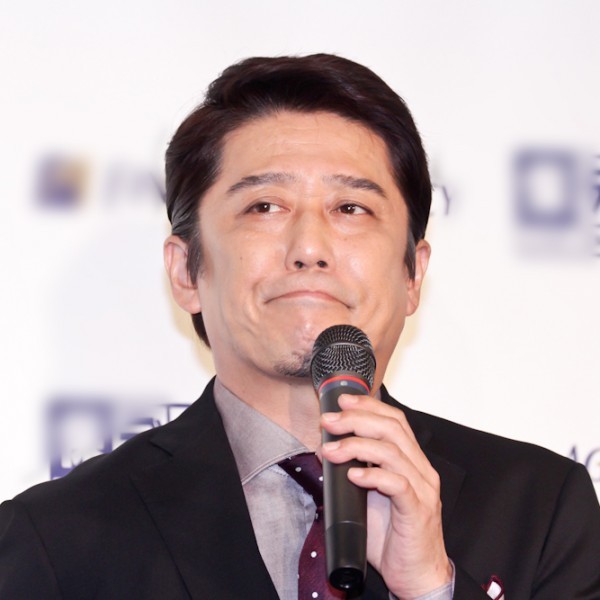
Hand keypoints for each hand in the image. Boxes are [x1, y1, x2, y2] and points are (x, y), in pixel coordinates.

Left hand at [320, 393, 451, 598]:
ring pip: (392, 452)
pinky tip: (353, 475)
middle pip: (392, 429)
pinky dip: (373, 475)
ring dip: (356, 446)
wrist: (415, 576)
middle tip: (329, 422)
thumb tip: (326, 448)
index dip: (368, 406)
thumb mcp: (368, 496)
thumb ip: (353, 470)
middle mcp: (421, 470)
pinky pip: (397, 484)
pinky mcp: (417, 511)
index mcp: (412, 461)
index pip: (394, 421)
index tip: (342, 401)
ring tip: (331, 451)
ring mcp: (422, 489)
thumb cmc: (392, 536)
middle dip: (357, 419)